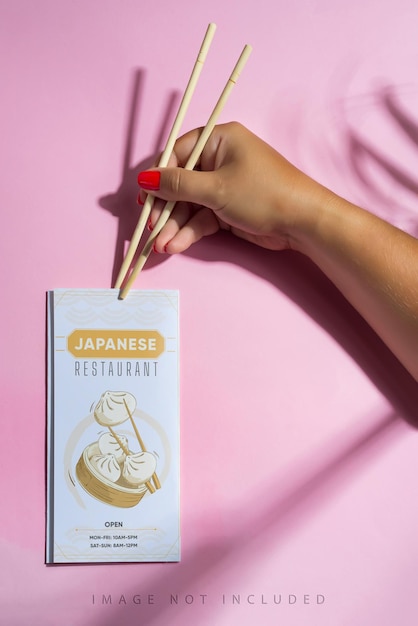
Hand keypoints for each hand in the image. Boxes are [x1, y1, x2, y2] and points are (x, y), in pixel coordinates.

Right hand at [138, 122, 332, 253]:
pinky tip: (176, 245)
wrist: (302, 222)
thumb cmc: (263, 193)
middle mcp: (220, 159)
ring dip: (175, 226)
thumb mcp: (216, 188)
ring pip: (189, 205)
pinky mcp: (228, 209)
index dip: (158, 178)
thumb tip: (145, 180)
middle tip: (151, 230)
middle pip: (181, 184)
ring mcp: (224, 186)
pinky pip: (202, 218)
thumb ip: (177, 185)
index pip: (177, 155)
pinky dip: (189, 232)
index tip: (144, 200)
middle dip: (165, 210)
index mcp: (219, 140)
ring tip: (162, 246)